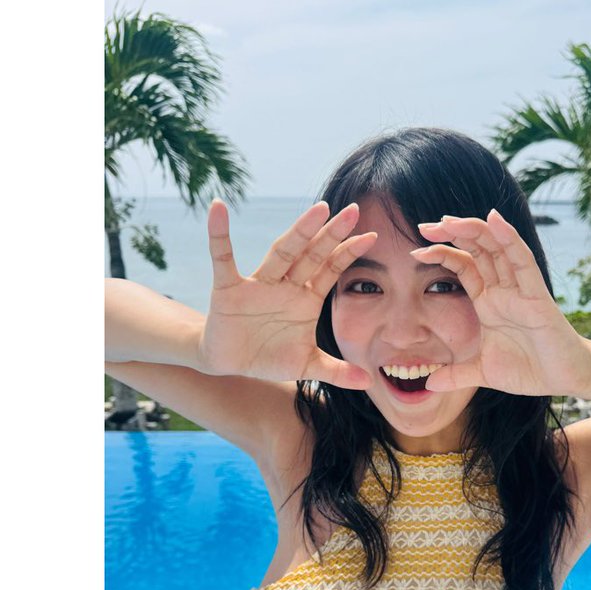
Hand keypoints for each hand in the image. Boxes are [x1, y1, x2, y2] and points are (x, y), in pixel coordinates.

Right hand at [199, 199, 376, 387]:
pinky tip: (218, 208)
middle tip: (353, 210)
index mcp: (306, 298)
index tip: (372, 236)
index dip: (349, 254)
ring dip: (299, 232)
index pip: (331, 270)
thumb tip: (368, 381)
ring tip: (318, 210)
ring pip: (281, 253)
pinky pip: (223, 257)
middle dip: (332, 234)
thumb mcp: (306, 366)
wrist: (229, 362)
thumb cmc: (270, 356)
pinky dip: (219, 234)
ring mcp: (258, 284)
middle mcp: (285, 285)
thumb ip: (336, 371)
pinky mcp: (228, 288)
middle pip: (312, 255)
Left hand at [414, 210, 590, 396]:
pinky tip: (493, 220)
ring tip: (450, 220)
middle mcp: (503, 289)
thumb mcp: (482, 373)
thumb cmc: (530, 369)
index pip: (463, 266)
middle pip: (477, 249)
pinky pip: (521, 260)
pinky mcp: (537, 295)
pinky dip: (508, 238)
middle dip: (452, 234)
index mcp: (489, 302)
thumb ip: (456, 375)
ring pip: (497, 248)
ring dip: (474, 230)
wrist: (564, 380)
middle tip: (426, 226)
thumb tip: (429, 384)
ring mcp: (520, 289)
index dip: (442, 254)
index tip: (416, 250)